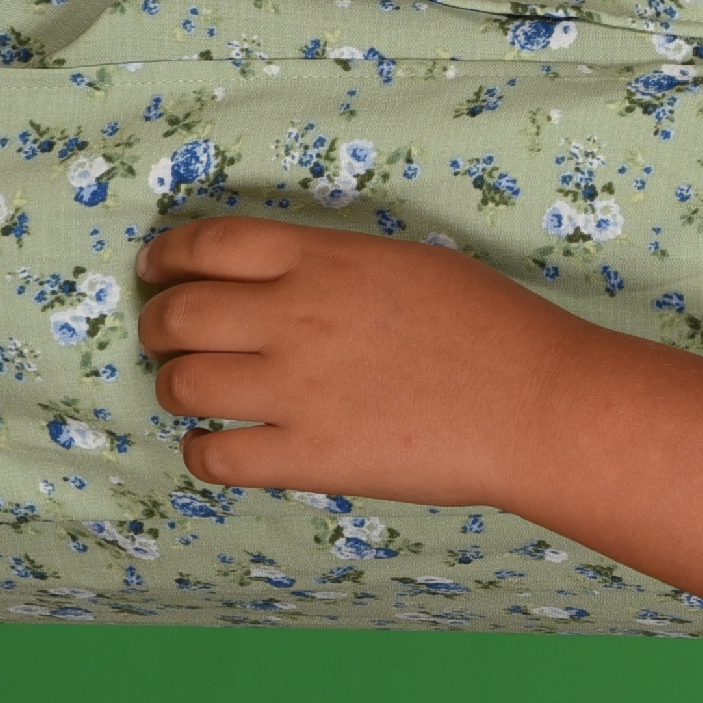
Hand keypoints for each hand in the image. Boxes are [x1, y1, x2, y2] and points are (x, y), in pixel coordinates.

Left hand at [135, 217, 600, 507]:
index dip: (168, 258)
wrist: (544, 404)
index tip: (160, 271)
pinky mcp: (308, 457)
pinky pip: (213, 457)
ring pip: (181, 386)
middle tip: (171, 340)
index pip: (206, 245)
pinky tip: (228, 446)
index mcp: (324, 262)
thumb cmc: (499, 329)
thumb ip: (336, 269)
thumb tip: (280, 285)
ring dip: (178, 388)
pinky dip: (205, 452)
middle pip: (176, 316)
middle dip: (158, 327)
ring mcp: (296, 392)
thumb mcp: (413, 266)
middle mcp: (295, 320)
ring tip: (202, 395)